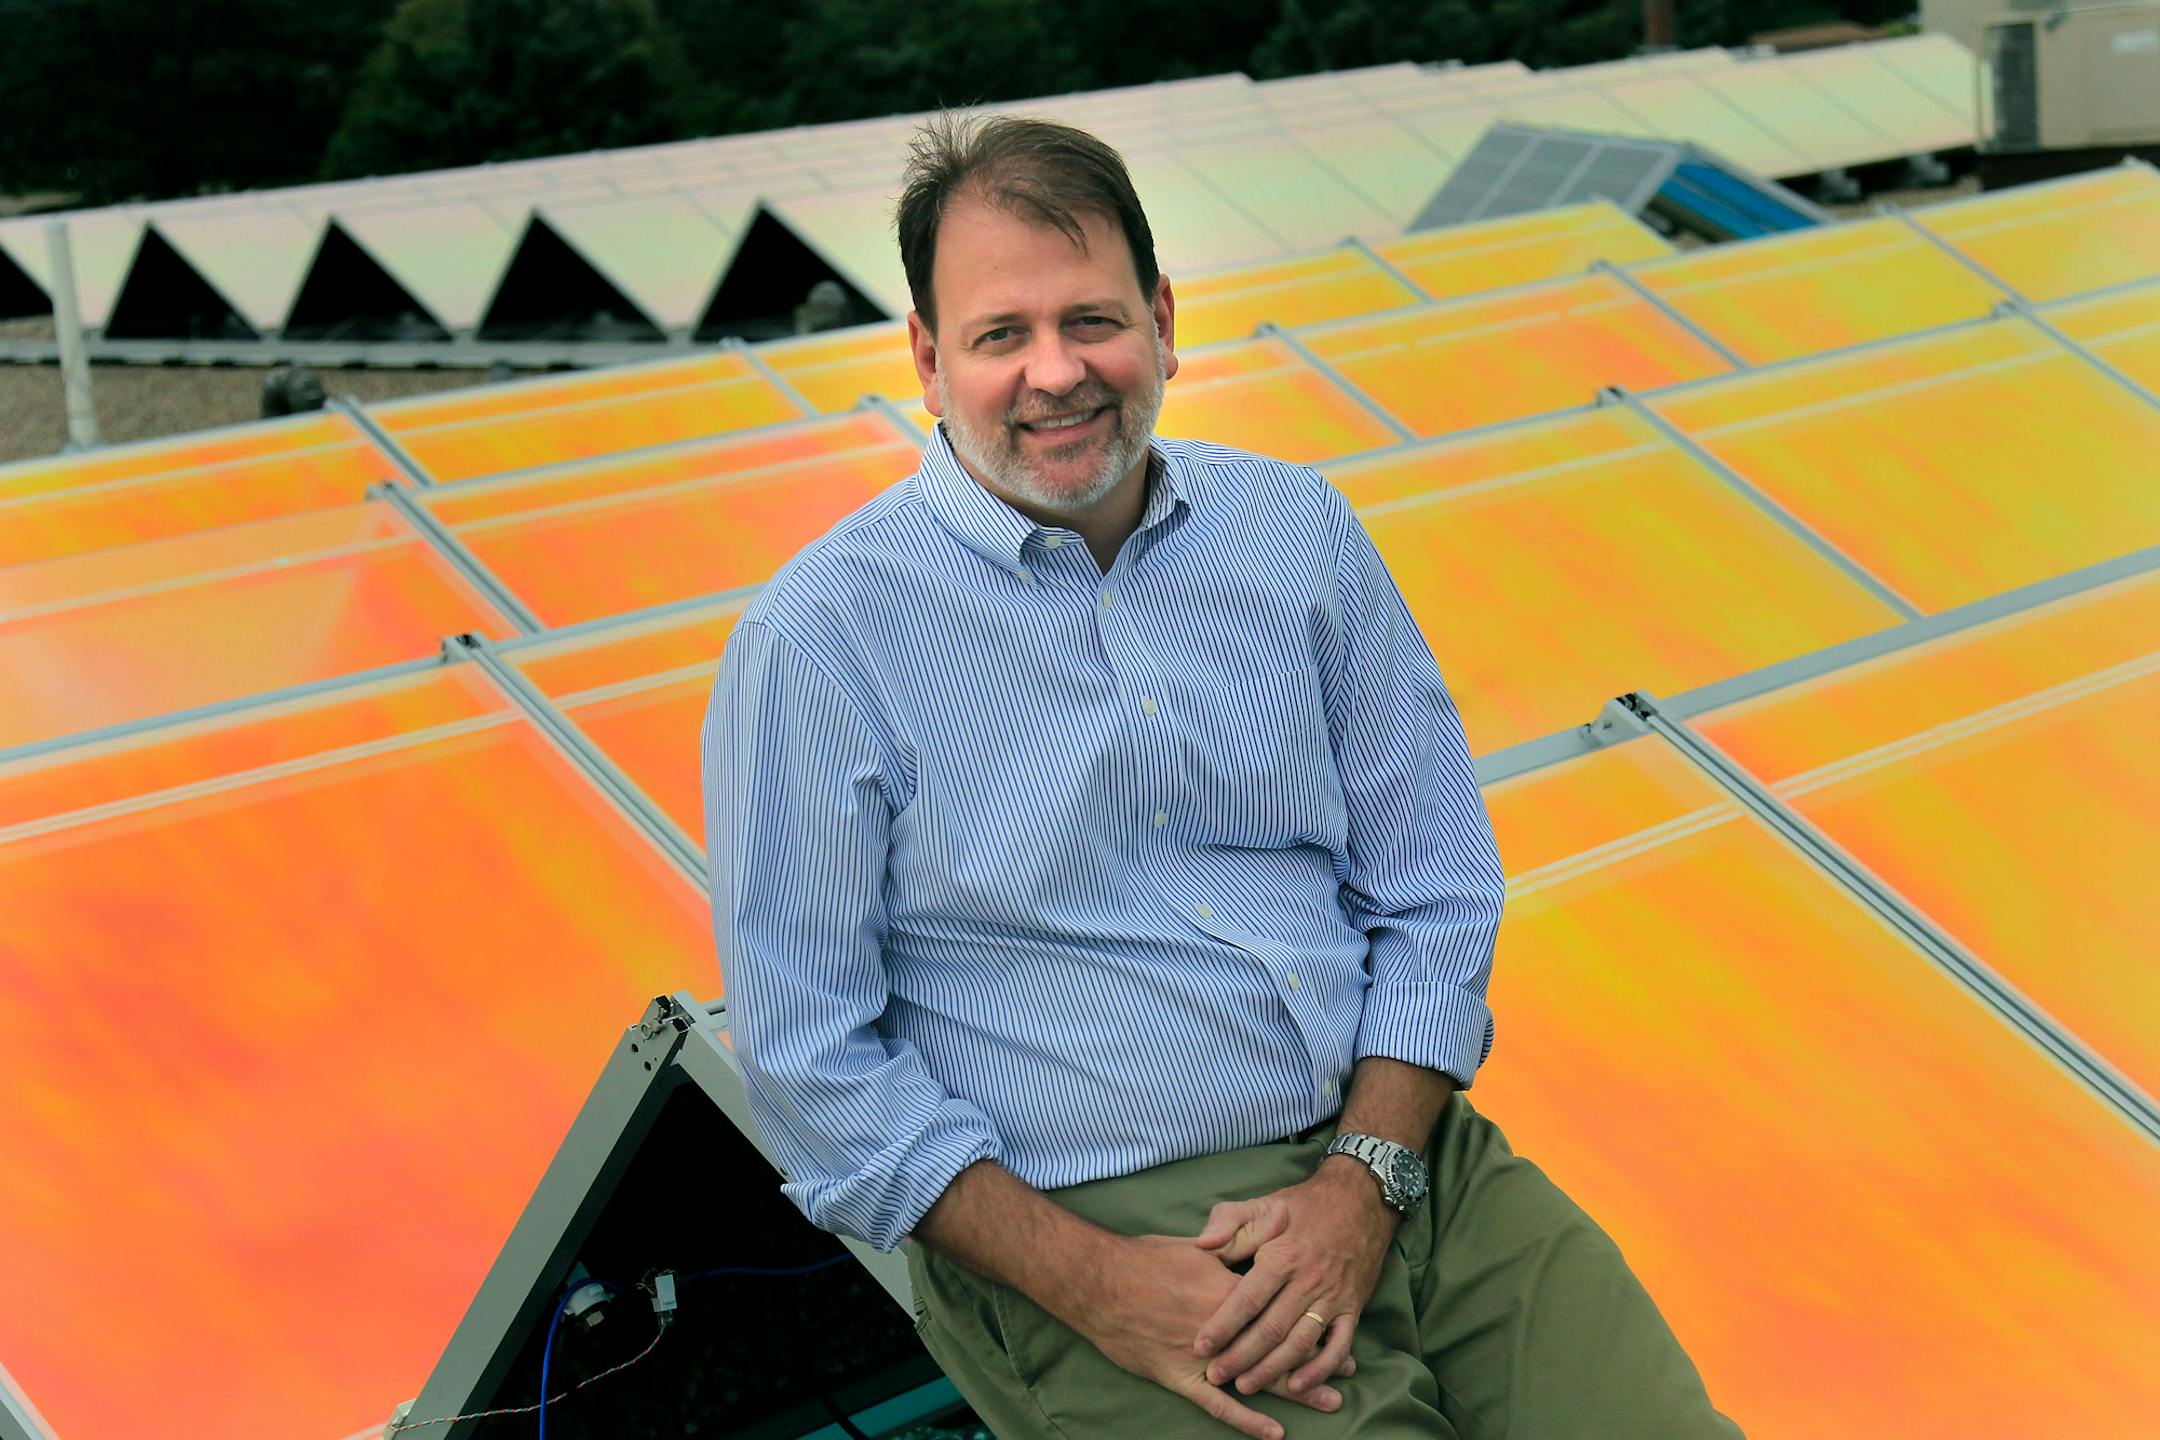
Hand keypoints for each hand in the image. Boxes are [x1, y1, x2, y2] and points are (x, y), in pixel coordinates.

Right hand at [1072, 1234, 1352, 1439]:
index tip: (1338, 1321)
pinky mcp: (1179, 1377)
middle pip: (1280, 1344)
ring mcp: (1202, 1357)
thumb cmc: (1147, 1259)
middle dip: (1316, 1357)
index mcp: (1230, 1290)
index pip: (1281, 1306)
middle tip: (1348, 1368)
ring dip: (1297, 1390)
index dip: (1311, 1316)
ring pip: (1258, 1378)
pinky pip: (1217, 1406)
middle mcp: (1224, 1327)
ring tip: (1330, 1399)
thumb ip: (1237, 1238)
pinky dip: (1247, 1419)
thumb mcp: (1198, 1242)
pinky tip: (1273, 1432)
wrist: (1100, 1282)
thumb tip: (1276, 1224)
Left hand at [1191, 1160, 1395, 1400]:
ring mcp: (1332, 1297)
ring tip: (1246, 1385)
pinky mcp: (1352, 1308)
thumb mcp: (1260, 1203)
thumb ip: (1227, 1221)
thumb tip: (1202, 1244)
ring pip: (1301, 1343)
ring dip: (1273, 1369)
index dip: (1222, 1326)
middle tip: (1215, 1375)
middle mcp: (1308, 1281)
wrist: (1359, 1201)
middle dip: (1240, 1357)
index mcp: (1282, 1255)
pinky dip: (1320, 1369)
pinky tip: (1299, 1385)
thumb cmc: (1301, 1206)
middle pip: (1271, 1329)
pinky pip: (1339, 1346)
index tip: (1200, 1345)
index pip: (1247, 1299)